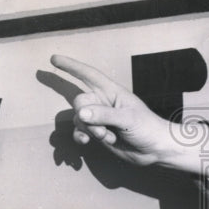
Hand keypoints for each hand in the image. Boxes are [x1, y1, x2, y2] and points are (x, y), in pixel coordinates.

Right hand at [51, 54, 199, 170]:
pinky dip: (79, 138)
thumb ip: (104, 115)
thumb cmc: (147, 128)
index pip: (88, 74)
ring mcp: (99, 118)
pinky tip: (85, 143)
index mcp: (112, 91)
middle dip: (87, 117)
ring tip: (107, 137)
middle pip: (79, 102)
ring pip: (78, 119)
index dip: (71, 66)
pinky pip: (78, 132)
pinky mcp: (97, 133)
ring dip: (89, 131)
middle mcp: (103, 102)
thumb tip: (80, 113)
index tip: (53, 58)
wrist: (155, 149)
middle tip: (105, 130)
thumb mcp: (128, 119)